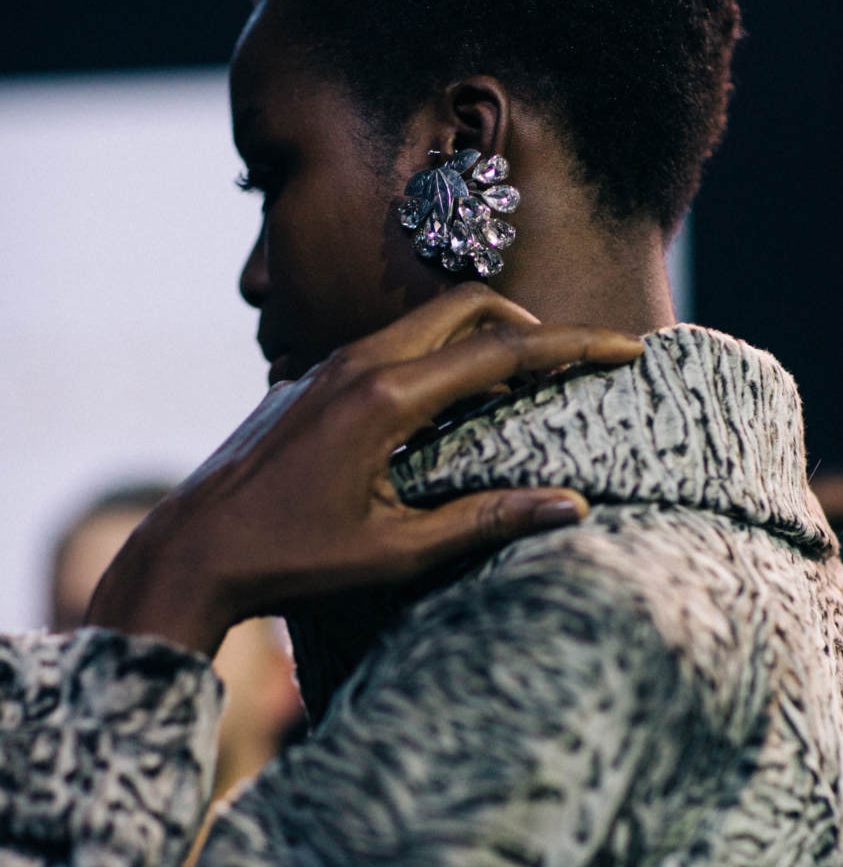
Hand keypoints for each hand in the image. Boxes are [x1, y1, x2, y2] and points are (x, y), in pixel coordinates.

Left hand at [86, 285, 641, 655]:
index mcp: (386, 397)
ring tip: (516, 393)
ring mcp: (327, 366)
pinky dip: (435, 361)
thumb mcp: (394, 551)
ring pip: (425, 324)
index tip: (625, 349)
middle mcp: (357, 363)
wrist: (193, 549)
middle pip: (467, 307)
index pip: (502, 350)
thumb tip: (569, 506)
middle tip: (569, 367)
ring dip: (480, 342)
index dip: (573, 346)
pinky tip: (442, 415)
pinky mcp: (308, 382)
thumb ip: (484, 520)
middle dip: (529, 325)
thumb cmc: (291, 558)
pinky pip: (389, 348)